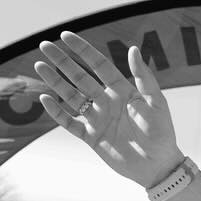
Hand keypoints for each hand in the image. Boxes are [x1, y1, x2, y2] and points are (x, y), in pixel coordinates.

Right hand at [33, 31, 184, 188]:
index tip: (65, 35)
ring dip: (55, 82)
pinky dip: (57, 113)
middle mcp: (107, 102)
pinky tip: (46, 99)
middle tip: (44, 46)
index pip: (99, 65)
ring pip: (71, 97)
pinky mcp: (92, 137)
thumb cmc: (162, 132)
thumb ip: (144, 78)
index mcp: (123, 91)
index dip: (83, 50)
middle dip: (63, 62)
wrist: (158, 165)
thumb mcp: (156, 103)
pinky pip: (70, 123)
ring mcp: (98, 119)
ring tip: (39, 66)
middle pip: (80, 77)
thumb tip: (133, 48)